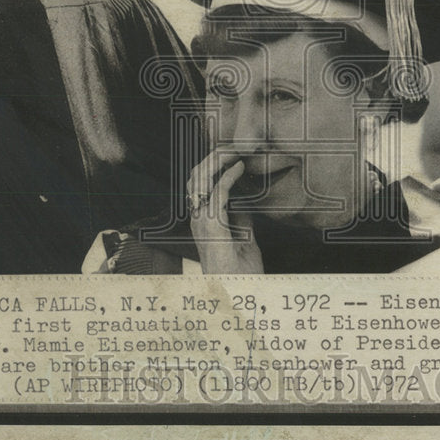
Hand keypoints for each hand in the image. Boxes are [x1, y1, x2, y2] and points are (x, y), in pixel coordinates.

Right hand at [187, 149, 263, 273]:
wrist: (239, 294)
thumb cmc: (241, 272)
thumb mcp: (243, 238)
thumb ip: (240, 219)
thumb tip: (244, 200)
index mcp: (202, 220)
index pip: (199, 183)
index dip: (212, 164)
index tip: (232, 152)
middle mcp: (197, 219)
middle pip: (195, 177)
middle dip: (212, 157)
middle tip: (233, 145)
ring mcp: (201, 222)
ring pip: (200, 180)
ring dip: (217, 161)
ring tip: (234, 150)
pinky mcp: (211, 227)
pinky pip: (216, 193)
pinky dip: (227, 176)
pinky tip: (239, 167)